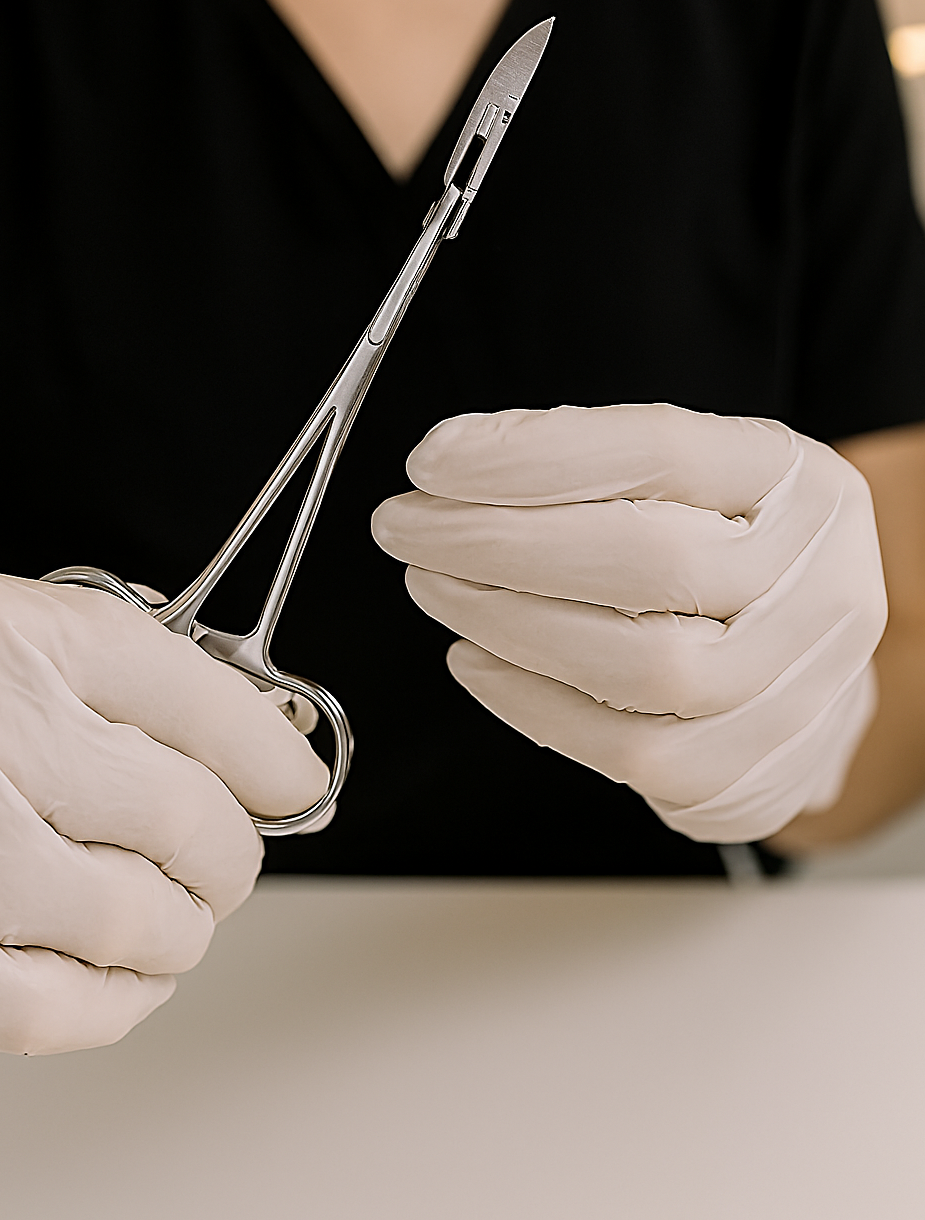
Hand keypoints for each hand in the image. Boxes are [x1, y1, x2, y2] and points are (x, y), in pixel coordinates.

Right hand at [0, 571, 326, 1053]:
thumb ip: (115, 664)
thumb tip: (258, 734)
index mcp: (9, 638)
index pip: (203, 697)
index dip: (273, 751)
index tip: (293, 780)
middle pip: (190, 817)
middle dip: (233, 852)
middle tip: (227, 857)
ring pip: (143, 920)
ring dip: (183, 929)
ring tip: (171, 914)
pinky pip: (67, 1007)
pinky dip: (122, 999)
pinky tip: (126, 973)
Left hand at [372, 404, 887, 843]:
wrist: (809, 660)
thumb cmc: (728, 550)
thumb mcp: (690, 474)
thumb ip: (587, 458)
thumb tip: (455, 465)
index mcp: (802, 484)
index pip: (661, 452)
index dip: (532, 457)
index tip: (434, 461)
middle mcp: (821, 585)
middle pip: (650, 562)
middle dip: (499, 544)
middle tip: (408, 529)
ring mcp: (799, 691)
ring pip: (641, 666)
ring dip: (505, 622)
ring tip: (435, 587)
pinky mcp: (756, 777)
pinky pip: (632, 752)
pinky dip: (532, 703)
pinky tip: (477, 660)